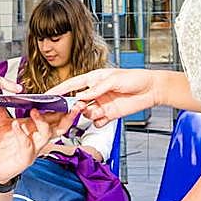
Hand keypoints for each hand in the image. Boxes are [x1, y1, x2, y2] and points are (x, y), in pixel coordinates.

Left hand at [0, 107, 77, 183]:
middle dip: (66, 116)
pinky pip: (26, 144)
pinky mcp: (26, 157)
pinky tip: (15, 125)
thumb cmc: (0, 146)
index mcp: (36, 128)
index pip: (54, 117)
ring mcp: (34, 148)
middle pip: (59, 126)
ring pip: (46, 135)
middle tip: (67, 104)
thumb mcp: (0, 123)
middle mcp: (38, 138)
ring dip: (42, 122)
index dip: (63, 108)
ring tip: (34, 111)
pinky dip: (21, 134)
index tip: (66, 96)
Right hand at [47, 68, 164, 126]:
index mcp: (93, 79)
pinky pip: (97, 122)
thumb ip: (96, 89)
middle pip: (76, 101)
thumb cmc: (135, 78)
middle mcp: (95, 93)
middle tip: (74, 109)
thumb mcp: (114, 79)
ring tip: (95, 111)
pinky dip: (97, 122)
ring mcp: (101, 104)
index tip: (48, 95)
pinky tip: (103, 118)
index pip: (72, 85)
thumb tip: (80, 96)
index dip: (59, 89)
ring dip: (86, 114)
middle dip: (73, 106)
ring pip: (85, 113)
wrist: (152, 89)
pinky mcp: (109, 114)